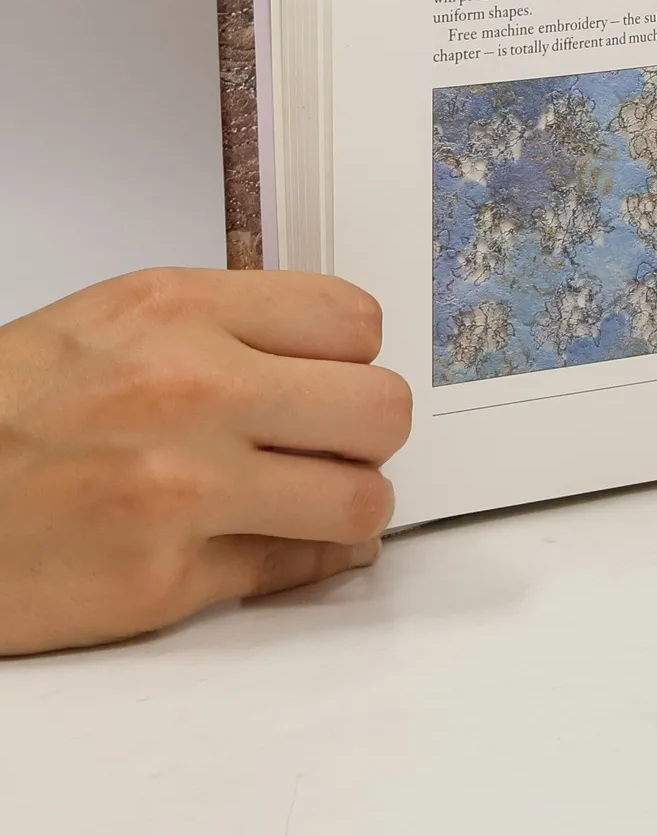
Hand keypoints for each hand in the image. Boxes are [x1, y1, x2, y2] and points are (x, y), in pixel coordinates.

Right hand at [0, 268, 410, 655]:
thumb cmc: (11, 405)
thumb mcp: (120, 317)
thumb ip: (234, 323)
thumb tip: (339, 353)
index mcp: (183, 312)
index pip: (355, 321)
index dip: (354, 355)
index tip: (335, 374)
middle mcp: (193, 393)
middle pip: (380, 410)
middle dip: (368, 430)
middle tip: (338, 441)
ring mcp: (182, 493)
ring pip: (359, 501)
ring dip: (350, 503)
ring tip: (318, 497)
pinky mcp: (163, 583)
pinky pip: (296, 572)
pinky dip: (310, 562)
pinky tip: (288, 543)